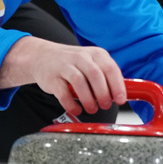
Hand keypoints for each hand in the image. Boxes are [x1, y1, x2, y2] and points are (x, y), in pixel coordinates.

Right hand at [0, 37, 127, 115]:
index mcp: (95, 54)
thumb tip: (119, 95)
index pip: (110, 69)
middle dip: (103, 94)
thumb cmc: (71, 63)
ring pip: (80, 82)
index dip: (117, 86)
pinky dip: (71, 104)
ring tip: (92, 109)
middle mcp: (80, 57)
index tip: (120, 100)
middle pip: (96, 75)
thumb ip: (105, 76)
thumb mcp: (91, 63)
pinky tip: (76, 109)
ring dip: (88, 100)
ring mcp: (64, 66)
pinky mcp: (52, 77)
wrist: (42, 57)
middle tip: (105, 105)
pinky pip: (63, 93)